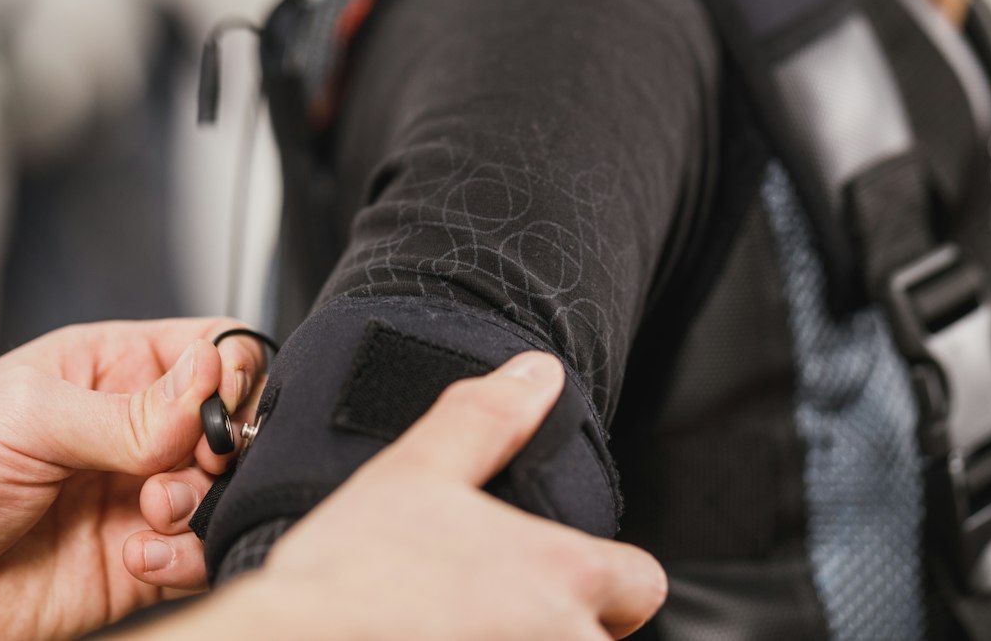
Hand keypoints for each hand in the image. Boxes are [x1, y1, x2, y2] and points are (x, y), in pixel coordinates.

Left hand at [0, 316, 267, 640]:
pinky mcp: (126, 570)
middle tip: (185, 465)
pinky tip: (138, 558)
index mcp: (101, 369)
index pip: (203, 350)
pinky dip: (184, 559)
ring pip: (216, 494)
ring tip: (151, 514)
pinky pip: (192, 559)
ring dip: (199, 503)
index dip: (225, 373)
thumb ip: (126, 412)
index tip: (215, 402)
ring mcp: (125, 502)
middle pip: (224, 425)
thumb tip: (208, 387)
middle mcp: (122, 432)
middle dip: (220, 446)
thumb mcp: (24, 418)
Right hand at [126, 352, 668, 640]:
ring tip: (452, 629)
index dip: (605, 581)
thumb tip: (537, 375)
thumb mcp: (417, 470)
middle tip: (479, 609)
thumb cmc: (351, 573)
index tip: (551, 583)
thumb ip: (489, 418)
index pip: (640, 584)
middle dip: (548, 625)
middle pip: (596, 640)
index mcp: (564, 572)